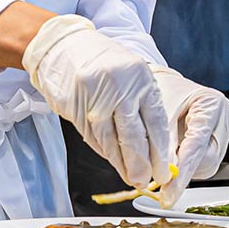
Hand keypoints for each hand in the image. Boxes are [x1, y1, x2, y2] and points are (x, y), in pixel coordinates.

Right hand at [21, 14, 174, 190]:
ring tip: (130, 177)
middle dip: (141, 164)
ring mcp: (95, 97)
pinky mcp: (76, 107)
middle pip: (133, 135)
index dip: (160, 151)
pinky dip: (104, 152)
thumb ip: (143, 106)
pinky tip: (112, 160)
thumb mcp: (132, 75)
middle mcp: (119, 87)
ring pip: (111, 140)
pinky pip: (93, 137)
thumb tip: (156, 148)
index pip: (155, 122)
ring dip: (121, 163)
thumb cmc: (105, 63)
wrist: (64, 47)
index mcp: (140, 78)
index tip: (164, 171)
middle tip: (146, 180)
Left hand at [151, 69, 228, 205]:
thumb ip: (163, 144)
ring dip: (185, 169)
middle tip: (160, 177)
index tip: (170, 192)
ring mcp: (223, 130)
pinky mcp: (217, 141)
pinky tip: (175, 154)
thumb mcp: (158, 112)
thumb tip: (166, 174)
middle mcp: (224, 118)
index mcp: (212, 104)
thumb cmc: (162, 89)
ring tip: (165, 156)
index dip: (182, 172)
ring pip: (207, 166)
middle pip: (207, 160)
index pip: (198, 145)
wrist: (165, 82)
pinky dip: (187, 164)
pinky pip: (204, 163)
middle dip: (183, 171)